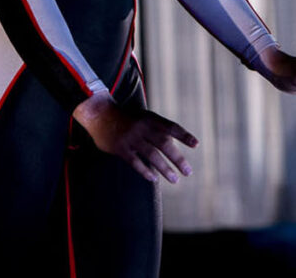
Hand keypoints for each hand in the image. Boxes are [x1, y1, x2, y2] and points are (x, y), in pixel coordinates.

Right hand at [72, 93, 197, 183]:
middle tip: (188, 172)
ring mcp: (131, 137)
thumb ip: (156, 129)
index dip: (183, 135)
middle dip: (177, 158)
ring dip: (165, 168)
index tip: (195, 144)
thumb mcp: (142, 117)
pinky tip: (153, 178)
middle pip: (164, 143)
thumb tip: (173, 147)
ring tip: (175, 179)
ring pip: (152, 155)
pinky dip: (145, 171)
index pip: (170, 127)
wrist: (100, 114)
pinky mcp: (120, 147)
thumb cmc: (125, 118)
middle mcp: (142, 127)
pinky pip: (135, 161)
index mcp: (150, 118)